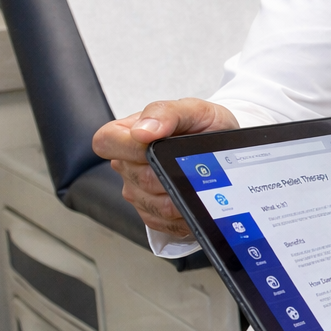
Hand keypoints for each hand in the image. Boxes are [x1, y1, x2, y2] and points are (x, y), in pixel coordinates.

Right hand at [92, 98, 238, 237]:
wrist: (224, 147)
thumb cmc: (205, 126)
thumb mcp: (194, 109)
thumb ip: (166, 112)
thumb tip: (142, 130)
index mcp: (128, 134)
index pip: (106, 142)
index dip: (128, 146)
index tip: (153, 145)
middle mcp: (127, 164)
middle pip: (138, 177)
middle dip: (169, 171)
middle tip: (193, 163)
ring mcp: (138, 191)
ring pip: (154, 203)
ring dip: (180, 194)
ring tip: (200, 181)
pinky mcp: (152, 213)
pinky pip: (164, 221)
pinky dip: (185, 212)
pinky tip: (196, 198)